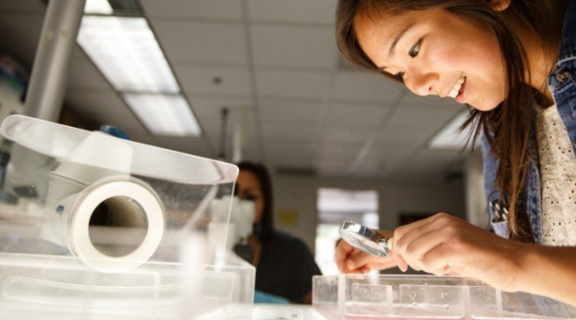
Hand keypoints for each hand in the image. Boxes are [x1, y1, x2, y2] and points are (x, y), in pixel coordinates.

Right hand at [335, 230, 397, 273]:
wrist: (399, 250)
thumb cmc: (388, 244)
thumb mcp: (374, 251)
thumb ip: (360, 258)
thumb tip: (348, 265)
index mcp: (355, 239)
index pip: (341, 249)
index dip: (340, 260)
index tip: (344, 270)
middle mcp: (355, 246)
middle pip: (343, 259)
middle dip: (347, 268)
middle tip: (357, 274)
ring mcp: (359, 255)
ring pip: (349, 266)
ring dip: (354, 272)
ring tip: (364, 273)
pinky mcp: (364, 262)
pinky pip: (356, 269)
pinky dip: (359, 273)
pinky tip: (367, 272)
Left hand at [391, 213, 526, 291]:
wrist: (516, 262)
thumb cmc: (484, 258)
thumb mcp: (451, 247)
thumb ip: (428, 247)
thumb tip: (401, 255)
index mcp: (439, 219)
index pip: (402, 233)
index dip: (398, 251)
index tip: (404, 265)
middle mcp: (442, 221)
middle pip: (403, 243)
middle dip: (410, 261)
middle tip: (430, 267)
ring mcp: (449, 232)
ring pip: (413, 252)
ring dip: (425, 266)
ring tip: (445, 266)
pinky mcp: (457, 246)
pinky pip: (428, 263)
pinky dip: (437, 271)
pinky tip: (453, 268)